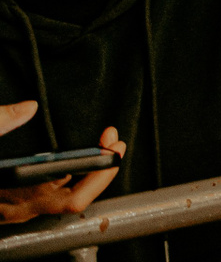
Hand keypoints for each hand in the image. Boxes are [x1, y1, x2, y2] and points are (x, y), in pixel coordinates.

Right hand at [0, 104, 124, 223]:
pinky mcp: (9, 204)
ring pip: (61, 201)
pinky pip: (46, 197)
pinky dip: (66, 179)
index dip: (98, 175)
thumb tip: (28, 107)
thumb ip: (0, 121)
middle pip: (74, 201)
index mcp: (10, 195)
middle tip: (114, 143)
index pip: (68, 200)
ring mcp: (13, 210)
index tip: (111, 147)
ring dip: (87, 176)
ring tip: (104, 147)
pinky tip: (73, 162)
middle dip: (102, 173)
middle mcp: (15, 209)